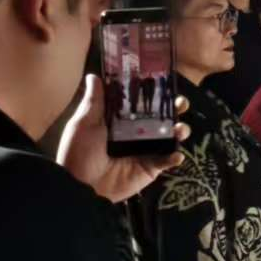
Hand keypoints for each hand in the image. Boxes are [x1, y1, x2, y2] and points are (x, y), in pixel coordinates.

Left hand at [57, 75, 188, 202]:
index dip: (155, 93)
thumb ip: (94, 101)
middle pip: (162, 118)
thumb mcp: (84, 123)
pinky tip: (176, 154)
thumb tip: (94, 75)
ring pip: (170, 137)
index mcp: (120, 121)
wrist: (81, 185)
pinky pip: (167, 161)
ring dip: (180, 131)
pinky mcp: (150, 168)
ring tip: (181, 129)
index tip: (165, 81)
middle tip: (180, 103)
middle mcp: (136, 133)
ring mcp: (145, 151)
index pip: (141, 103)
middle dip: (175, 109)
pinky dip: (175, 157)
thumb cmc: (79, 152)